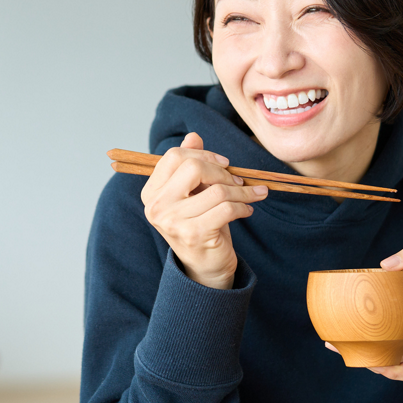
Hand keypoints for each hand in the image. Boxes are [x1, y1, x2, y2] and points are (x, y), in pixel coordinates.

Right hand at [140, 132, 267, 288]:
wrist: (206, 266)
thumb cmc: (200, 224)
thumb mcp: (194, 193)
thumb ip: (190, 164)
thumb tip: (193, 136)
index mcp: (151, 192)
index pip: (173, 156)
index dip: (203, 155)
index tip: (224, 164)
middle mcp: (157, 206)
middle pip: (193, 168)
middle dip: (223, 172)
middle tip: (238, 182)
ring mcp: (173, 222)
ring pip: (217, 190)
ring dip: (241, 191)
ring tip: (251, 195)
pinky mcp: (194, 235)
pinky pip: (227, 208)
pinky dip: (243, 206)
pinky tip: (248, 209)